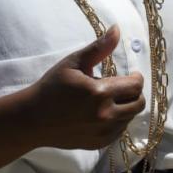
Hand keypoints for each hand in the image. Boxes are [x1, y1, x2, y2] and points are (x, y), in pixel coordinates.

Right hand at [25, 25, 145, 149]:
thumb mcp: (73, 63)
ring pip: (130, 118)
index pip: (135, 86)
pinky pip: (119, 131)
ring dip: (126, 107)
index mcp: (100, 92)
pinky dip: (117, 121)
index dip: (137, 78)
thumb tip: (117, 29)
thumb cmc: (52, 86)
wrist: (33, 118)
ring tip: (110, 99)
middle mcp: (105, 115)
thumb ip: (99, 48)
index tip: (132, 75)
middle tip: (123, 86)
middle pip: (138, 104)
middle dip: (135, 93)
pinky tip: (102, 113)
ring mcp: (103, 132)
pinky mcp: (99, 143)